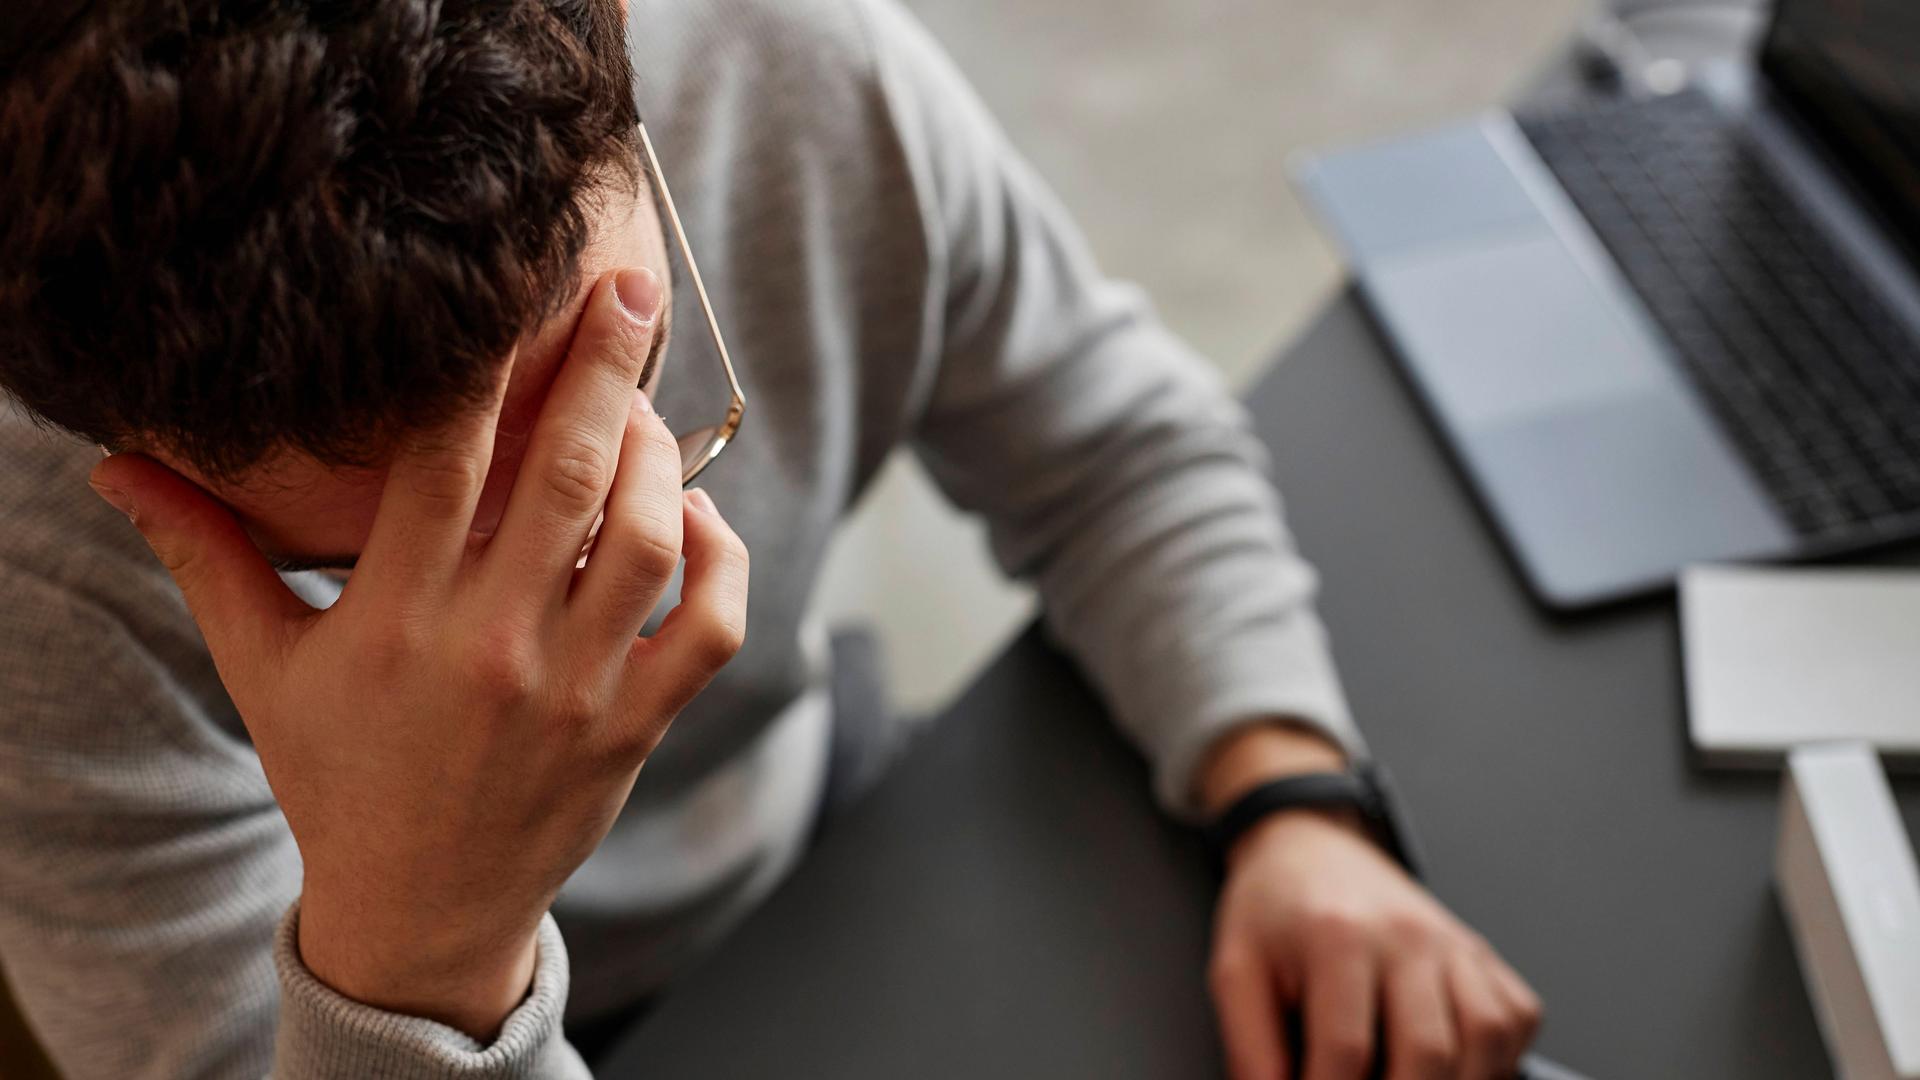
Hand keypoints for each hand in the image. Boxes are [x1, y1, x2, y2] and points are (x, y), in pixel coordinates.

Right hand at [87, 268, 749, 1037]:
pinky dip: (722, 563)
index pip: (444, 460)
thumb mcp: (262, 667)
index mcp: (397, 618)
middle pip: (565, 476)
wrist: (419, 908)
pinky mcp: (634, 727)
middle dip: (603, 369)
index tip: (510, 293)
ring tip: (645, 413)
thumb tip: (121, 466)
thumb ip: (207, 555)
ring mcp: (575, 689)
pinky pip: (707, 630)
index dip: (481, 366)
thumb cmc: (339, 774)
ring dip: (659, 462)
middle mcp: (492, 645)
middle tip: (626, 290)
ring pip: (646, 542)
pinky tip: (697, 516)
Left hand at [1201, 728, 1540, 1079]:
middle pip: (1427, 1051)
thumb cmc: (1274, 910)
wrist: (1313, 847)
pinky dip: (1497, 1057)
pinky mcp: (1480, 953)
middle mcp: (1406, 936)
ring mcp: (1451, 942)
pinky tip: (1456, 1069)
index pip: (1346, 1049)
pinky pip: (1514, 1016)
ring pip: (1485, 1037)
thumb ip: (1252, 1046)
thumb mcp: (1236, 970)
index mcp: (1338, 935)